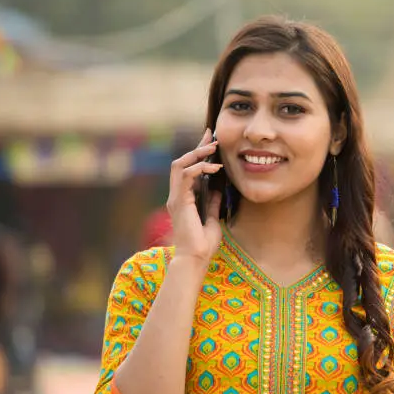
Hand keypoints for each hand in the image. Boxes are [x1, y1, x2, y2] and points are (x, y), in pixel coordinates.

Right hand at [166, 128, 222, 263]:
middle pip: (182, 162)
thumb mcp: (212, 217)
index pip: (188, 169)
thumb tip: (217, 188)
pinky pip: (185, 176)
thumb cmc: (203, 243)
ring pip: (179, 165)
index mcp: (183, 198)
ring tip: (213, 148)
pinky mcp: (179, 201)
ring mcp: (176, 198)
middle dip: (197, 147)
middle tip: (211, 135)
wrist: (196, 258)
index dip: (198, 153)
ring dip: (196, 154)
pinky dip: (199, 168)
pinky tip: (214, 168)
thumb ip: (212, 202)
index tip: (210, 140)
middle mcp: (177, 195)